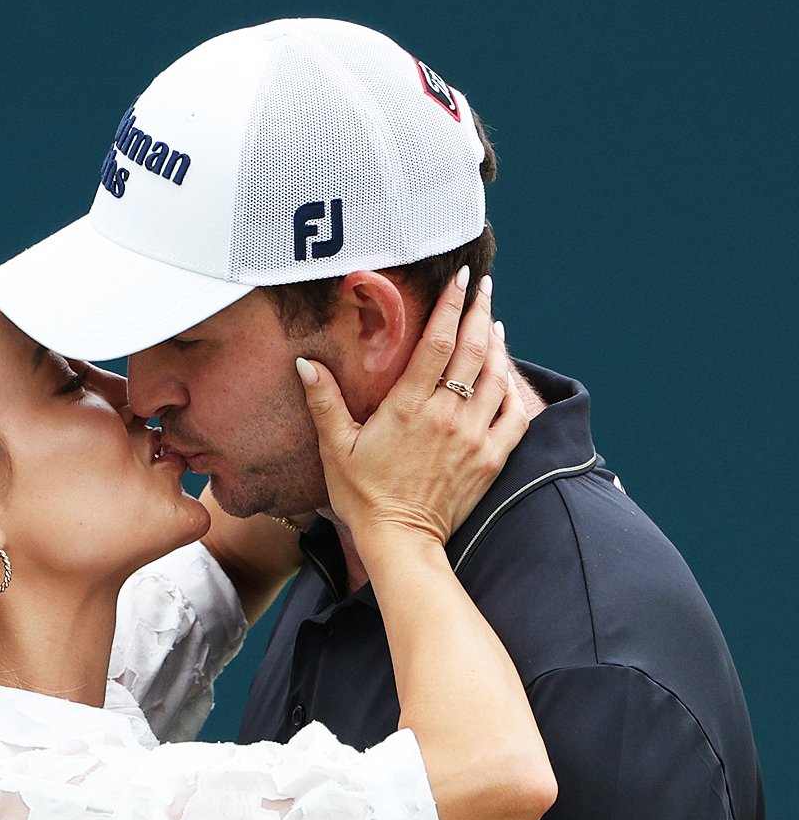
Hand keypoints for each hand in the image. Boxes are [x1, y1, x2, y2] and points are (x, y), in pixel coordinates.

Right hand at [300, 269, 527, 547]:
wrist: (400, 540)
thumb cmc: (362, 495)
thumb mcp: (334, 448)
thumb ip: (324, 402)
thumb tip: (305, 363)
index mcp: (408, 408)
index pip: (437, 342)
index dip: (450, 306)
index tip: (461, 279)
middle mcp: (447, 415)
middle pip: (473, 349)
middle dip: (480, 311)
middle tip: (484, 286)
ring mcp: (474, 436)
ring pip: (497, 376)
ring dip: (498, 343)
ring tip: (493, 321)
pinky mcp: (492, 457)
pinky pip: (514, 413)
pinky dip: (513, 387)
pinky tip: (506, 373)